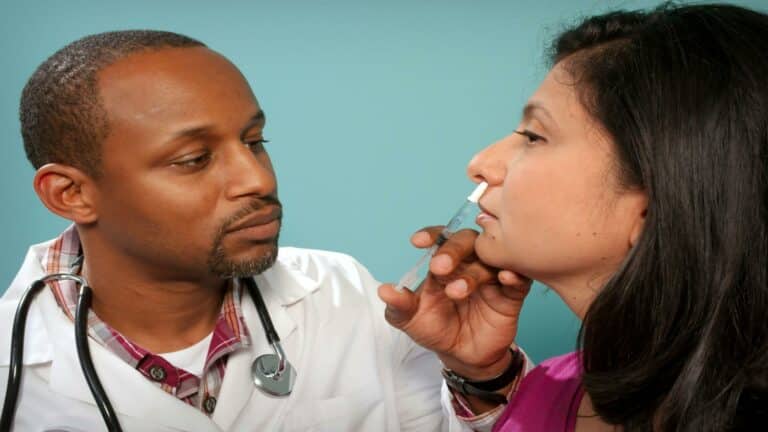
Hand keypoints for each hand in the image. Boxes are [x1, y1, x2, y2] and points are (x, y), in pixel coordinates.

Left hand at [378, 226, 530, 379]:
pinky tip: (506, 276)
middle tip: (440, 267)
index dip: (431, 235)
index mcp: (444, 261)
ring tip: (457, 292)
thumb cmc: (437, 330)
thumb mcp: (411, 320)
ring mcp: (491, 276)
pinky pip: (518, 278)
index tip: (417, 242)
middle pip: (466, 241)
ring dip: (473, 272)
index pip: (439, 238)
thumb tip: (384, 290)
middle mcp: (468, 262)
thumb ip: (399, 305)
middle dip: (452, 250)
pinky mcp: (510, 294)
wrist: (463, 357)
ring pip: (488, 259)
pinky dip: (513, 274)